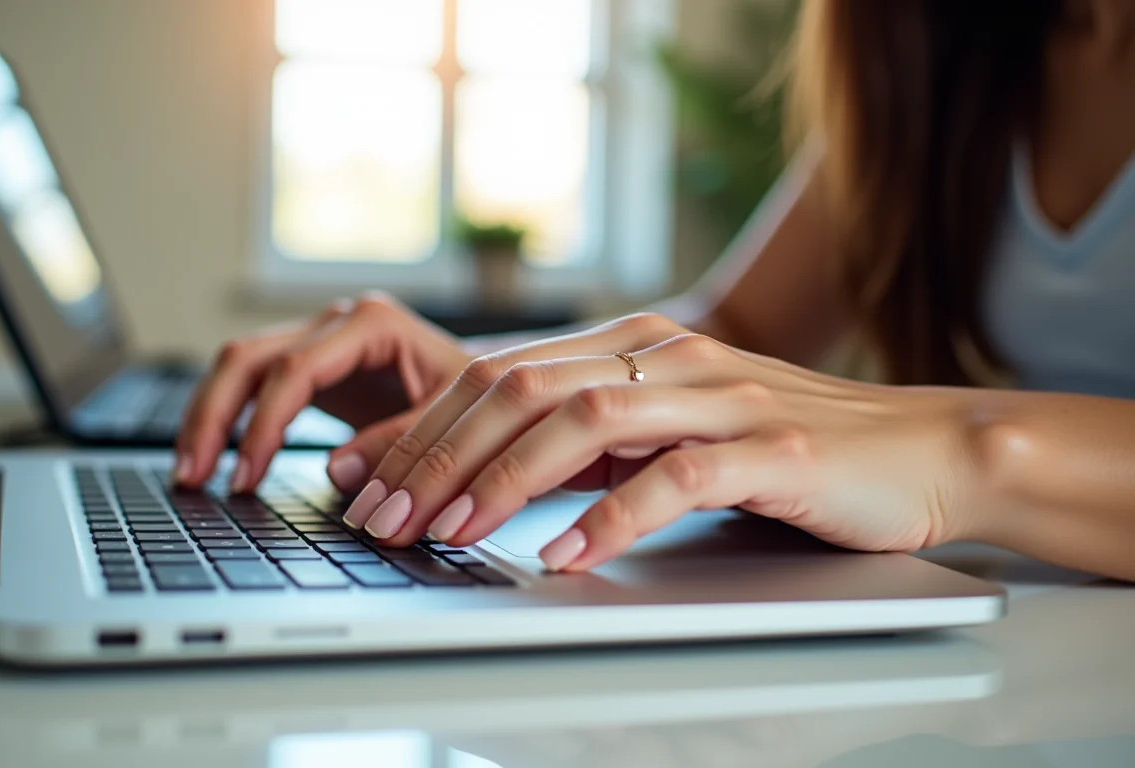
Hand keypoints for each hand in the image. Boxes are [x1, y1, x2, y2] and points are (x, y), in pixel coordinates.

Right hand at [175, 293, 470, 492]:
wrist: (489, 394)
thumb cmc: (479, 405)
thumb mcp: (452, 426)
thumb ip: (400, 444)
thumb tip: (335, 469)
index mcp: (373, 324)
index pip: (295, 369)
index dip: (265, 425)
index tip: (247, 475)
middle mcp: (338, 323)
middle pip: (249, 357)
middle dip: (214, 417)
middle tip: (194, 477)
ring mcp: (320, 340)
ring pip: (239, 366)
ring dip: (208, 418)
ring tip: (189, 475)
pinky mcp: (311, 366)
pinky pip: (253, 385)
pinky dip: (229, 422)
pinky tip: (215, 463)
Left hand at [342, 317, 983, 570]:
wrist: (919, 450)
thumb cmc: (784, 451)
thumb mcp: (669, 436)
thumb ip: (592, 444)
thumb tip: (491, 479)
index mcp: (633, 347)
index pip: (501, 374)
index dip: (424, 427)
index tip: (365, 479)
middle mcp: (666, 356)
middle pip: (521, 390)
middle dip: (438, 456)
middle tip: (381, 518)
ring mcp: (719, 396)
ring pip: (582, 422)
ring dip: (501, 481)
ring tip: (446, 534)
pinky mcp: (770, 446)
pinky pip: (674, 478)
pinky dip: (609, 518)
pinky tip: (560, 555)